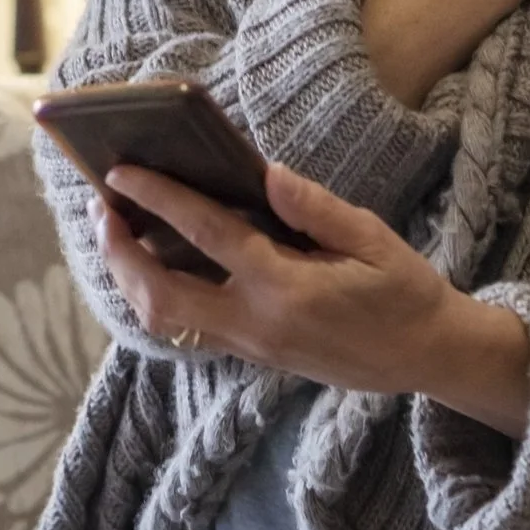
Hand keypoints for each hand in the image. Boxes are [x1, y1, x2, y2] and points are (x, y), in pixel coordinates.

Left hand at [97, 160, 529, 436]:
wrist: (428, 358)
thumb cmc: (404, 292)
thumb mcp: (372, 239)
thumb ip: (315, 207)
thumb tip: (265, 173)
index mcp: (286, 288)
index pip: (206, 234)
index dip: (158, 199)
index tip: (120, 172)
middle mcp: (256, 323)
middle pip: (159, 294)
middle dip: (120, 252)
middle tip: (102, 208)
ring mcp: (250, 346)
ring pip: (164, 321)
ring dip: (130, 278)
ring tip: (117, 233)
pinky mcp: (252, 356)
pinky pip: (186, 329)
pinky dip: (156, 296)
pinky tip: (152, 264)